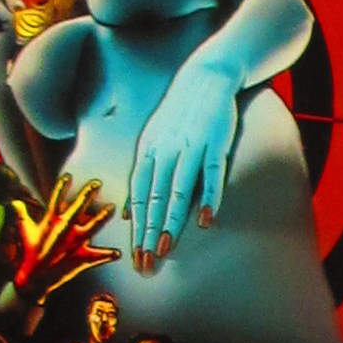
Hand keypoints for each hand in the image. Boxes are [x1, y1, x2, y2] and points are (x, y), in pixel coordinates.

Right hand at [3, 170, 115, 308]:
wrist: (35, 281)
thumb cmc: (31, 253)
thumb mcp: (26, 232)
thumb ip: (22, 215)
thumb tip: (14, 202)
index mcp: (51, 223)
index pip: (55, 201)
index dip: (61, 188)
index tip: (68, 176)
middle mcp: (64, 232)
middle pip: (77, 210)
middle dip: (86, 196)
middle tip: (96, 183)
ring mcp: (74, 245)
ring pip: (91, 228)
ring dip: (102, 218)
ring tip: (112, 208)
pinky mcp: (81, 259)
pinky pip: (98, 256)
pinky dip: (108, 254)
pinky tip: (118, 253)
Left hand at [123, 56, 239, 264]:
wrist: (205, 78)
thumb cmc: (178, 116)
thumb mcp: (152, 144)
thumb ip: (142, 178)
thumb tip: (127, 213)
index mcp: (148, 154)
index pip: (139, 198)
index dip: (137, 229)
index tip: (135, 258)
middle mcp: (165, 152)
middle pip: (155, 199)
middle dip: (149, 233)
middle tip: (147, 264)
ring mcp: (190, 147)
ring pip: (178, 190)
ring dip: (171, 221)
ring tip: (166, 248)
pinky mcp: (215, 143)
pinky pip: (211, 175)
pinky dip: (208, 198)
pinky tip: (205, 220)